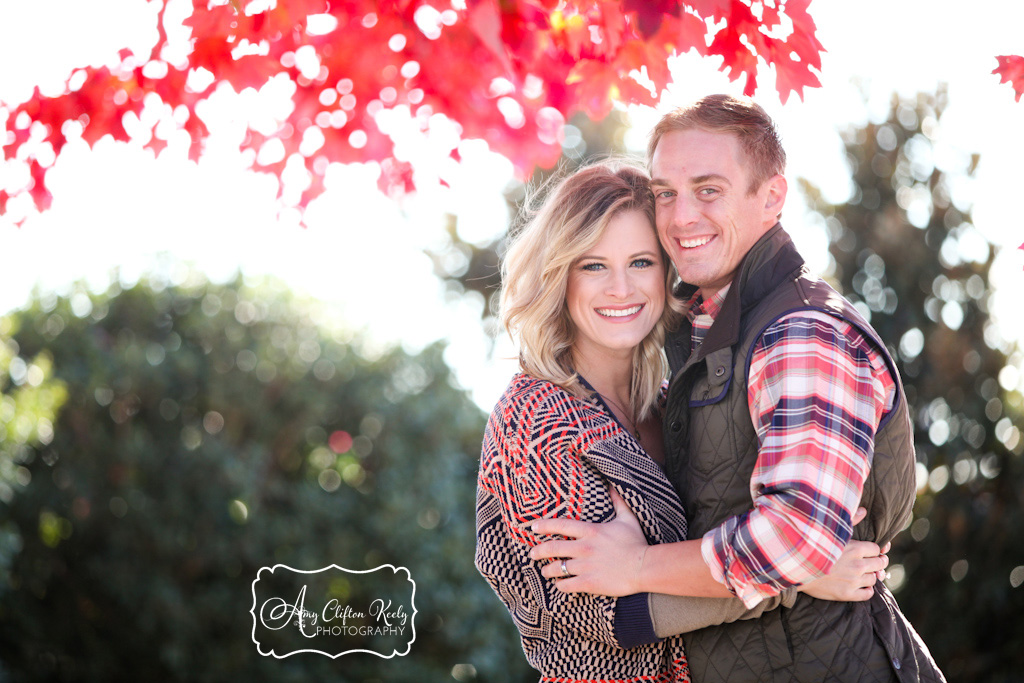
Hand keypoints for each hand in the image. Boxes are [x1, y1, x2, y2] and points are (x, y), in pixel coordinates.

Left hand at [528, 488, 647, 595]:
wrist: (644, 567)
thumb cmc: (636, 543)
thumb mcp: (628, 519)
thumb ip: (618, 502)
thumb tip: (612, 486)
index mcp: (590, 531)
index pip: (560, 526)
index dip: (544, 526)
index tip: (533, 527)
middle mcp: (583, 548)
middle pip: (552, 548)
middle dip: (538, 551)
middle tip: (532, 553)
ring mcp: (585, 566)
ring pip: (556, 568)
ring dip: (547, 570)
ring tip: (545, 571)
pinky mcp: (589, 583)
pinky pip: (566, 585)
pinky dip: (560, 585)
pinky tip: (559, 584)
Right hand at [799, 508, 889, 601]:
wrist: (794, 567)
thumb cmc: (810, 544)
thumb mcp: (829, 529)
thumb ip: (849, 520)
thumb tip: (864, 510)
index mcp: (855, 548)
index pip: (877, 549)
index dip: (875, 550)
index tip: (872, 551)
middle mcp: (858, 565)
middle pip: (880, 564)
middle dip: (878, 562)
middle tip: (875, 562)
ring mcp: (853, 581)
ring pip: (874, 579)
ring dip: (871, 576)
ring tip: (865, 573)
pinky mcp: (847, 594)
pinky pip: (867, 594)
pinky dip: (867, 590)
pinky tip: (861, 586)